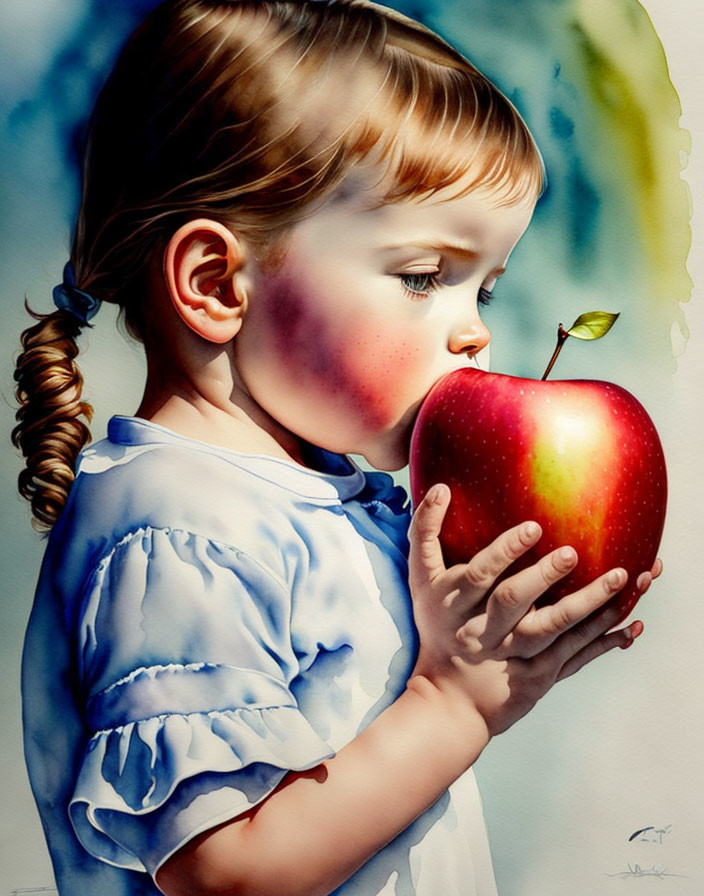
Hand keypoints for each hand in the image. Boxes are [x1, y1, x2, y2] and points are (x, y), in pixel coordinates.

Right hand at [408, 484, 653, 737]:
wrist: (448, 697)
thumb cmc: (436, 625)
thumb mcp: (421, 579)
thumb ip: (424, 532)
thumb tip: (441, 487)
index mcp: (454, 604)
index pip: (479, 574)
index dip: (504, 551)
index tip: (533, 527)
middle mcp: (482, 631)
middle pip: (514, 602)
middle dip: (543, 577)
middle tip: (572, 552)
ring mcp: (512, 657)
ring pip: (552, 630)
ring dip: (587, 605)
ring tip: (620, 578)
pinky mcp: (538, 676)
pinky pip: (575, 656)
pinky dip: (604, 640)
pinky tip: (632, 623)